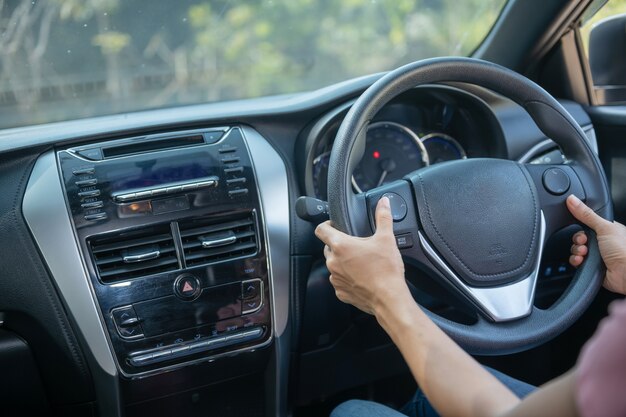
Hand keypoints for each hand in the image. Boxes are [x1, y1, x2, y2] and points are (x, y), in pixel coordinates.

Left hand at [314, 197, 408, 314]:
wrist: (389, 298)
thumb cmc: (386, 270)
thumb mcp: (386, 239)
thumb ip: (383, 217)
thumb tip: (384, 202)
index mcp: (341, 246)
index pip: (321, 229)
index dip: (327, 225)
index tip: (334, 225)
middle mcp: (333, 262)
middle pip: (329, 247)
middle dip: (340, 245)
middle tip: (357, 246)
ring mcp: (335, 278)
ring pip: (334, 265)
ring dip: (344, 262)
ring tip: (361, 263)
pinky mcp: (340, 292)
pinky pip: (340, 281)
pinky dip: (348, 278)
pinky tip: (362, 277)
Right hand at [567, 194, 625, 294]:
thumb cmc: (624, 251)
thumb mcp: (604, 227)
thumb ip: (586, 214)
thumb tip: (572, 200)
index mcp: (608, 231)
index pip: (587, 224)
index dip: (580, 225)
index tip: (580, 226)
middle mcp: (603, 243)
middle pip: (580, 237)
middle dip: (578, 239)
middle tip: (584, 241)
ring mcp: (597, 256)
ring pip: (577, 249)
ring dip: (577, 250)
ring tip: (584, 252)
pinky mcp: (591, 267)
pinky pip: (577, 262)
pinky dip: (576, 261)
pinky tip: (582, 260)